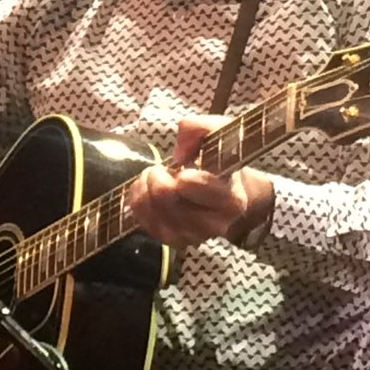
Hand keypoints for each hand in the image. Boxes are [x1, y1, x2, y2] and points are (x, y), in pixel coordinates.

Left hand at [127, 116, 274, 247]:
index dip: (183, 174)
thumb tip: (179, 156)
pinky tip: (150, 190)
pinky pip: (139, 216)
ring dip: (146, 185)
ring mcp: (191, 237)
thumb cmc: (221, 160)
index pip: (198, 187)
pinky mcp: (170, 241)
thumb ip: (201, 128)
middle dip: (158, 175)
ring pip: (149, 207)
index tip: (183, 167)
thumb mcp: (220, 133)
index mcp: (231, 200)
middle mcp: (214, 225)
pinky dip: (139, 197)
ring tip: (159, 177)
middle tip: (165, 169)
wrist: (224, 191)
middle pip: (165, 196)